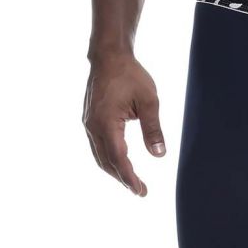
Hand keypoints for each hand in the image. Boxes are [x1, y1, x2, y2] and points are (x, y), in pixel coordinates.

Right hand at [82, 52, 165, 195]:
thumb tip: (159, 155)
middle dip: (123, 178)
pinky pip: (97, 146)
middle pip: (106, 162)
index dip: (130, 177)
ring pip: (99, 156)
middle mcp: (93, 126)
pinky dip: (108, 158)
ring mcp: (88, 123)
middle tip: (140, 191)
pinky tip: (120, 162)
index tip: (140, 191)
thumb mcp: (148, 101)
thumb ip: (153, 129)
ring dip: (114, 170)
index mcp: (106, 123)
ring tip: (131, 181)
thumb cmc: (130, 75)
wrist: (108, 56)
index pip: (119, 159)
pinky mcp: (89, 120)